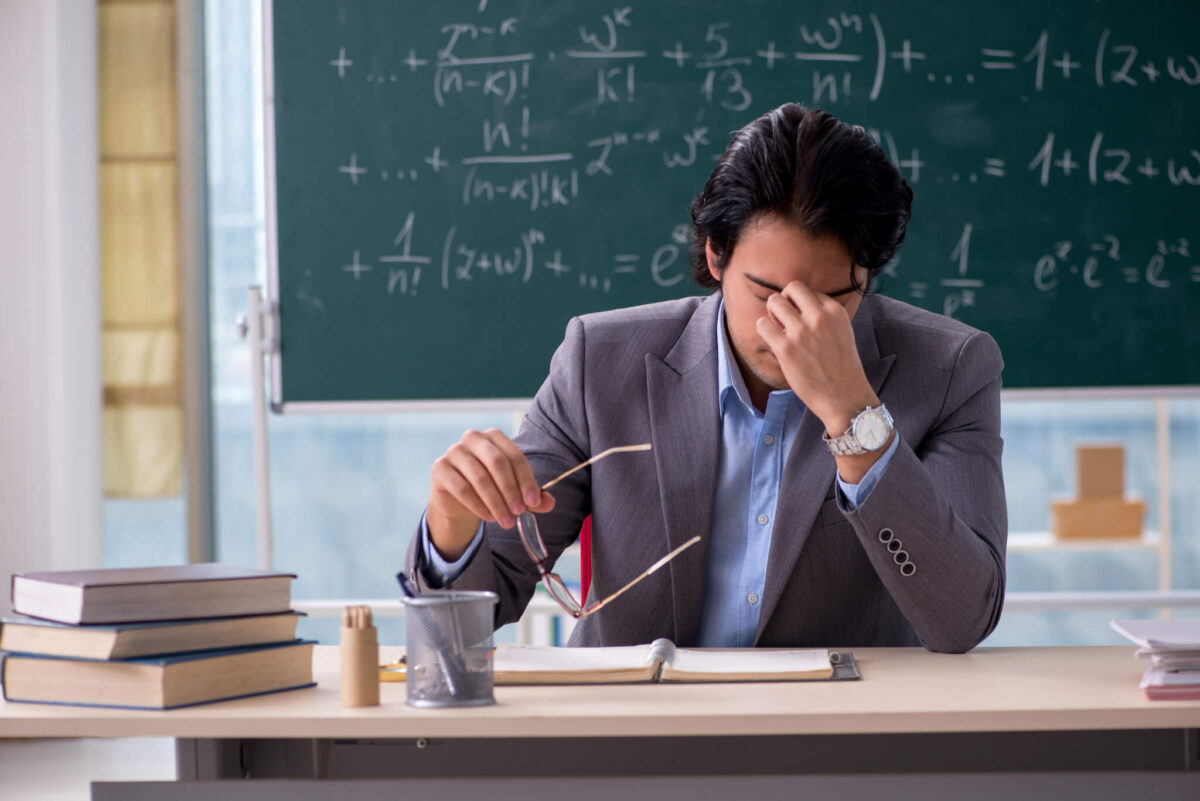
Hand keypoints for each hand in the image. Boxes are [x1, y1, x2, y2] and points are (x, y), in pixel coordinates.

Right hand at [427, 429, 554, 560]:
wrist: (457, 499)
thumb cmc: (490, 488)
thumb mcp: (513, 491)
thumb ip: (531, 496)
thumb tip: (548, 503)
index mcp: (494, 437)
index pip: (514, 456)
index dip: (526, 480)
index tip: (534, 503)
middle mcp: (473, 438)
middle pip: (497, 462)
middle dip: (511, 490)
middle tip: (519, 512)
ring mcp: (454, 451)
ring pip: (479, 477)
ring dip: (496, 502)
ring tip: (506, 521)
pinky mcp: (440, 467)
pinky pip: (461, 487)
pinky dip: (478, 505)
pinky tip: (489, 517)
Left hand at [755, 281, 877, 435]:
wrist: (844, 398)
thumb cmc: (841, 368)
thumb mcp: (842, 332)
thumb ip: (824, 317)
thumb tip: (797, 307)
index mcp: (835, 311)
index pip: (809, 292)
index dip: (801, 305)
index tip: (802, 322)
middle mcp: (819, 317)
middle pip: (791, 288)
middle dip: (784, 300)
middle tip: (784, 320)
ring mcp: (802, 331)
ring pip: (773, 301)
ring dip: (771, 314)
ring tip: (778, 331)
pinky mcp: (786, 348)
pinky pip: (762, 325)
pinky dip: (763, 330)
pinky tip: (773, 343)